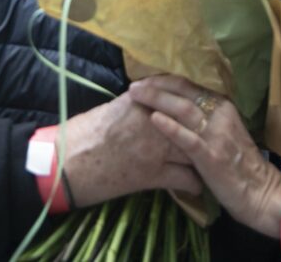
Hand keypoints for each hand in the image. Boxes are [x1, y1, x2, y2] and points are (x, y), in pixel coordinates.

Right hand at [59, 92, 201, 206]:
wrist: (65, 164)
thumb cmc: (82, 134)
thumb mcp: (112, 109)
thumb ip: (138, 104)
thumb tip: (155, 103)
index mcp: (141, 102)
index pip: (179, 96)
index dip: (196, 102)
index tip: (205, 106)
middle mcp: (153, 122)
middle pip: (192, 122)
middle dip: (205, 129)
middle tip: (215, 134)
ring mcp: (155, 150)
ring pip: (194, 150)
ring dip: (204, 157)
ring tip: (209, 160)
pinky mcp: (152, 176)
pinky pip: (185, 179)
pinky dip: (194, 183)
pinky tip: (197, 185)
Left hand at [128, 75, 280, 236]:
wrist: (259, 190)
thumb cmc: (238, 163)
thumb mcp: (225, 131)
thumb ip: (207, 117)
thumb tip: (180, 105)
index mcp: (223, 106)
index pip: (191, 85)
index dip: (167, 80)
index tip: (147, 78)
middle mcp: (220, 114)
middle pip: (184, 91)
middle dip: (157, 85)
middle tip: (134, 84)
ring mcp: (216, 134)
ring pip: (183, 109)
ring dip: (157, 99)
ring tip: (136, 94)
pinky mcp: (210, 155)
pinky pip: (187, 138)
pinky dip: (170, 127)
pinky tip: (154, 119)